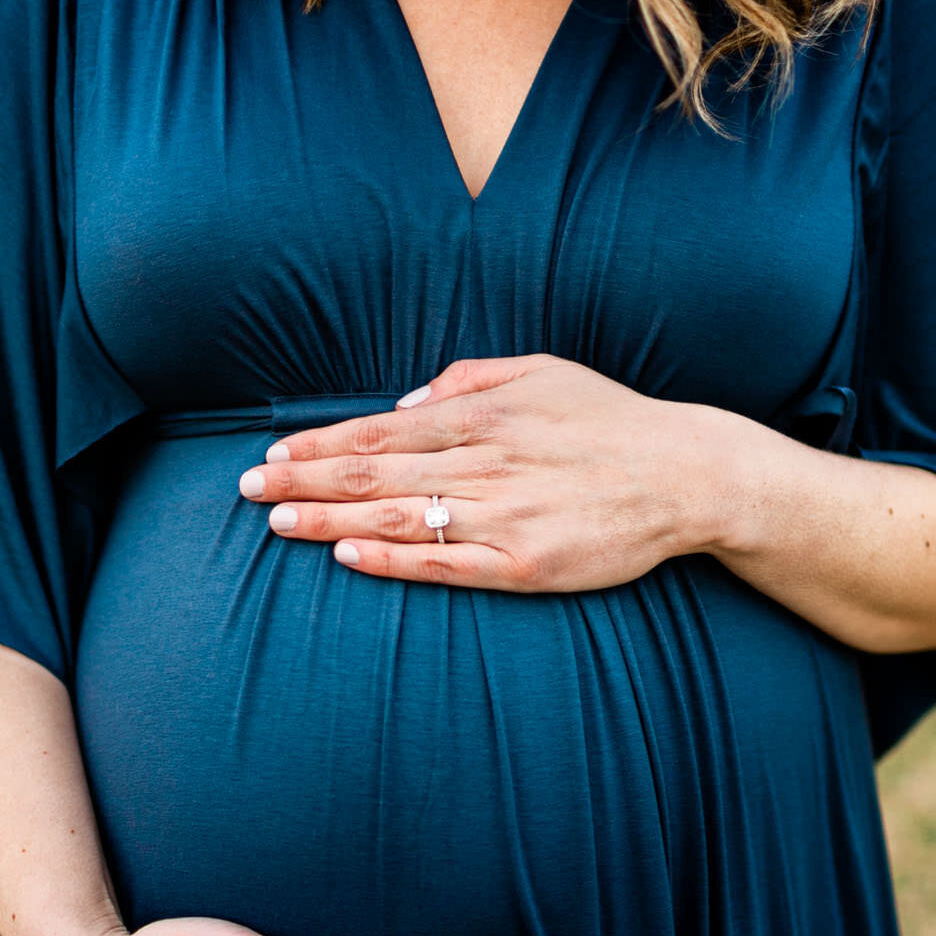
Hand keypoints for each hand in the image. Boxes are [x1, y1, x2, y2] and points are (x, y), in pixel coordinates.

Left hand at [237, 355, 737, 591]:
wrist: (687, 475)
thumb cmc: (611, 421)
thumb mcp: (542, 371)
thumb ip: (467, 380)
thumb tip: (403, 405)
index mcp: (483, 415)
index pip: (379, 431)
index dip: (319, 444)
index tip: (273, 454)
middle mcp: (485, 463)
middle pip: (373, 473)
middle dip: (302, 481)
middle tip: (247, 491)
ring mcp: (504, 515)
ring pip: (398, 517)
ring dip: (330, 520)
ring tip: (277, 524)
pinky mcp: (526, 563)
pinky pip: (447, 563)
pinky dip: (394, 559)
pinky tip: (349, 556)